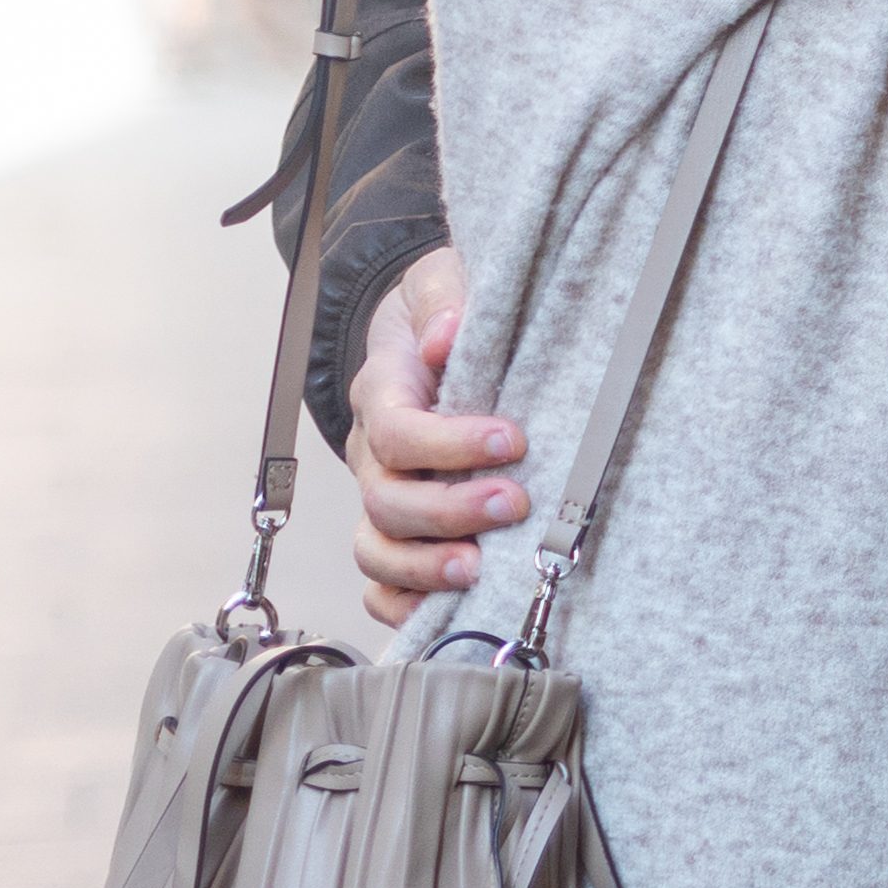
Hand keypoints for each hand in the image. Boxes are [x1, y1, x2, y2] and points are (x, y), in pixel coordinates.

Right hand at [344, 248, 523, 619]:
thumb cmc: (446, 309)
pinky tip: (457, 608)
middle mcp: (375, 451)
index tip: (512, 440)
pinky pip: (381, 583)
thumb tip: (447, 335)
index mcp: (385, 390)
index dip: (447, 442)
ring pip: (376, 548)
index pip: (396, 429)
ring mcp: (383, 494)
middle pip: (384, 500)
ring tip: (483, 570)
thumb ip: (447, 297)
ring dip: (426, 567)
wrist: (430, 330)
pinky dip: (408, 604)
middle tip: (513, 504)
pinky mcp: (400, 528)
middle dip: (448, 510)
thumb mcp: (443, 280)